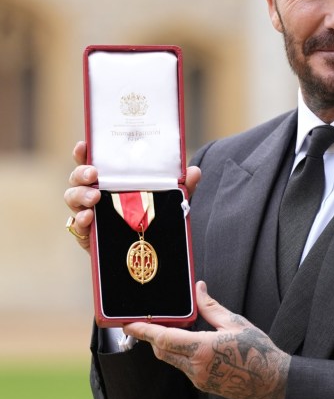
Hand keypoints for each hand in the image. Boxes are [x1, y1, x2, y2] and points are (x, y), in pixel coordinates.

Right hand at [63, 141, 201, 250]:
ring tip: (93, 199)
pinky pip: (76, 227)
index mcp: (111, 179)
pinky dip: (79, 221)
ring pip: (72, 199)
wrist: (150, 253)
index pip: (92, 160)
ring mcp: (88, 213)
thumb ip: (182, 188)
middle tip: (93, 175)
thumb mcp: (170, 202)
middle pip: (77, 178)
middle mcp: (95, 193)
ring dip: (80, 196)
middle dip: (81, 173)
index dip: (84, 152)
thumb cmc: (153, 219)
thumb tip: (195, 171)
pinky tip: (87, 218)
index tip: (84, 145)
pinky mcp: (88, 236)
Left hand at [123, 282, 290, 398]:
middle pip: (162, 351)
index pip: (164, 339)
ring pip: (172, 360)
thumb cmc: (258, 350)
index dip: (143, 332)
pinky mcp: (203, 385)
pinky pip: (184, 368)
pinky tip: (191, 344)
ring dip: (167, 346)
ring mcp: (199, 379)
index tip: (128, 325)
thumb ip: (211, 307)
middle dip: (152, 337)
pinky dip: (180, 354)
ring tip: (173, 329)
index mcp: (202, 349)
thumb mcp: (235, 322)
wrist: (272, 382)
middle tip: (148, 322)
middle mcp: (196, 368)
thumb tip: (198, 289)